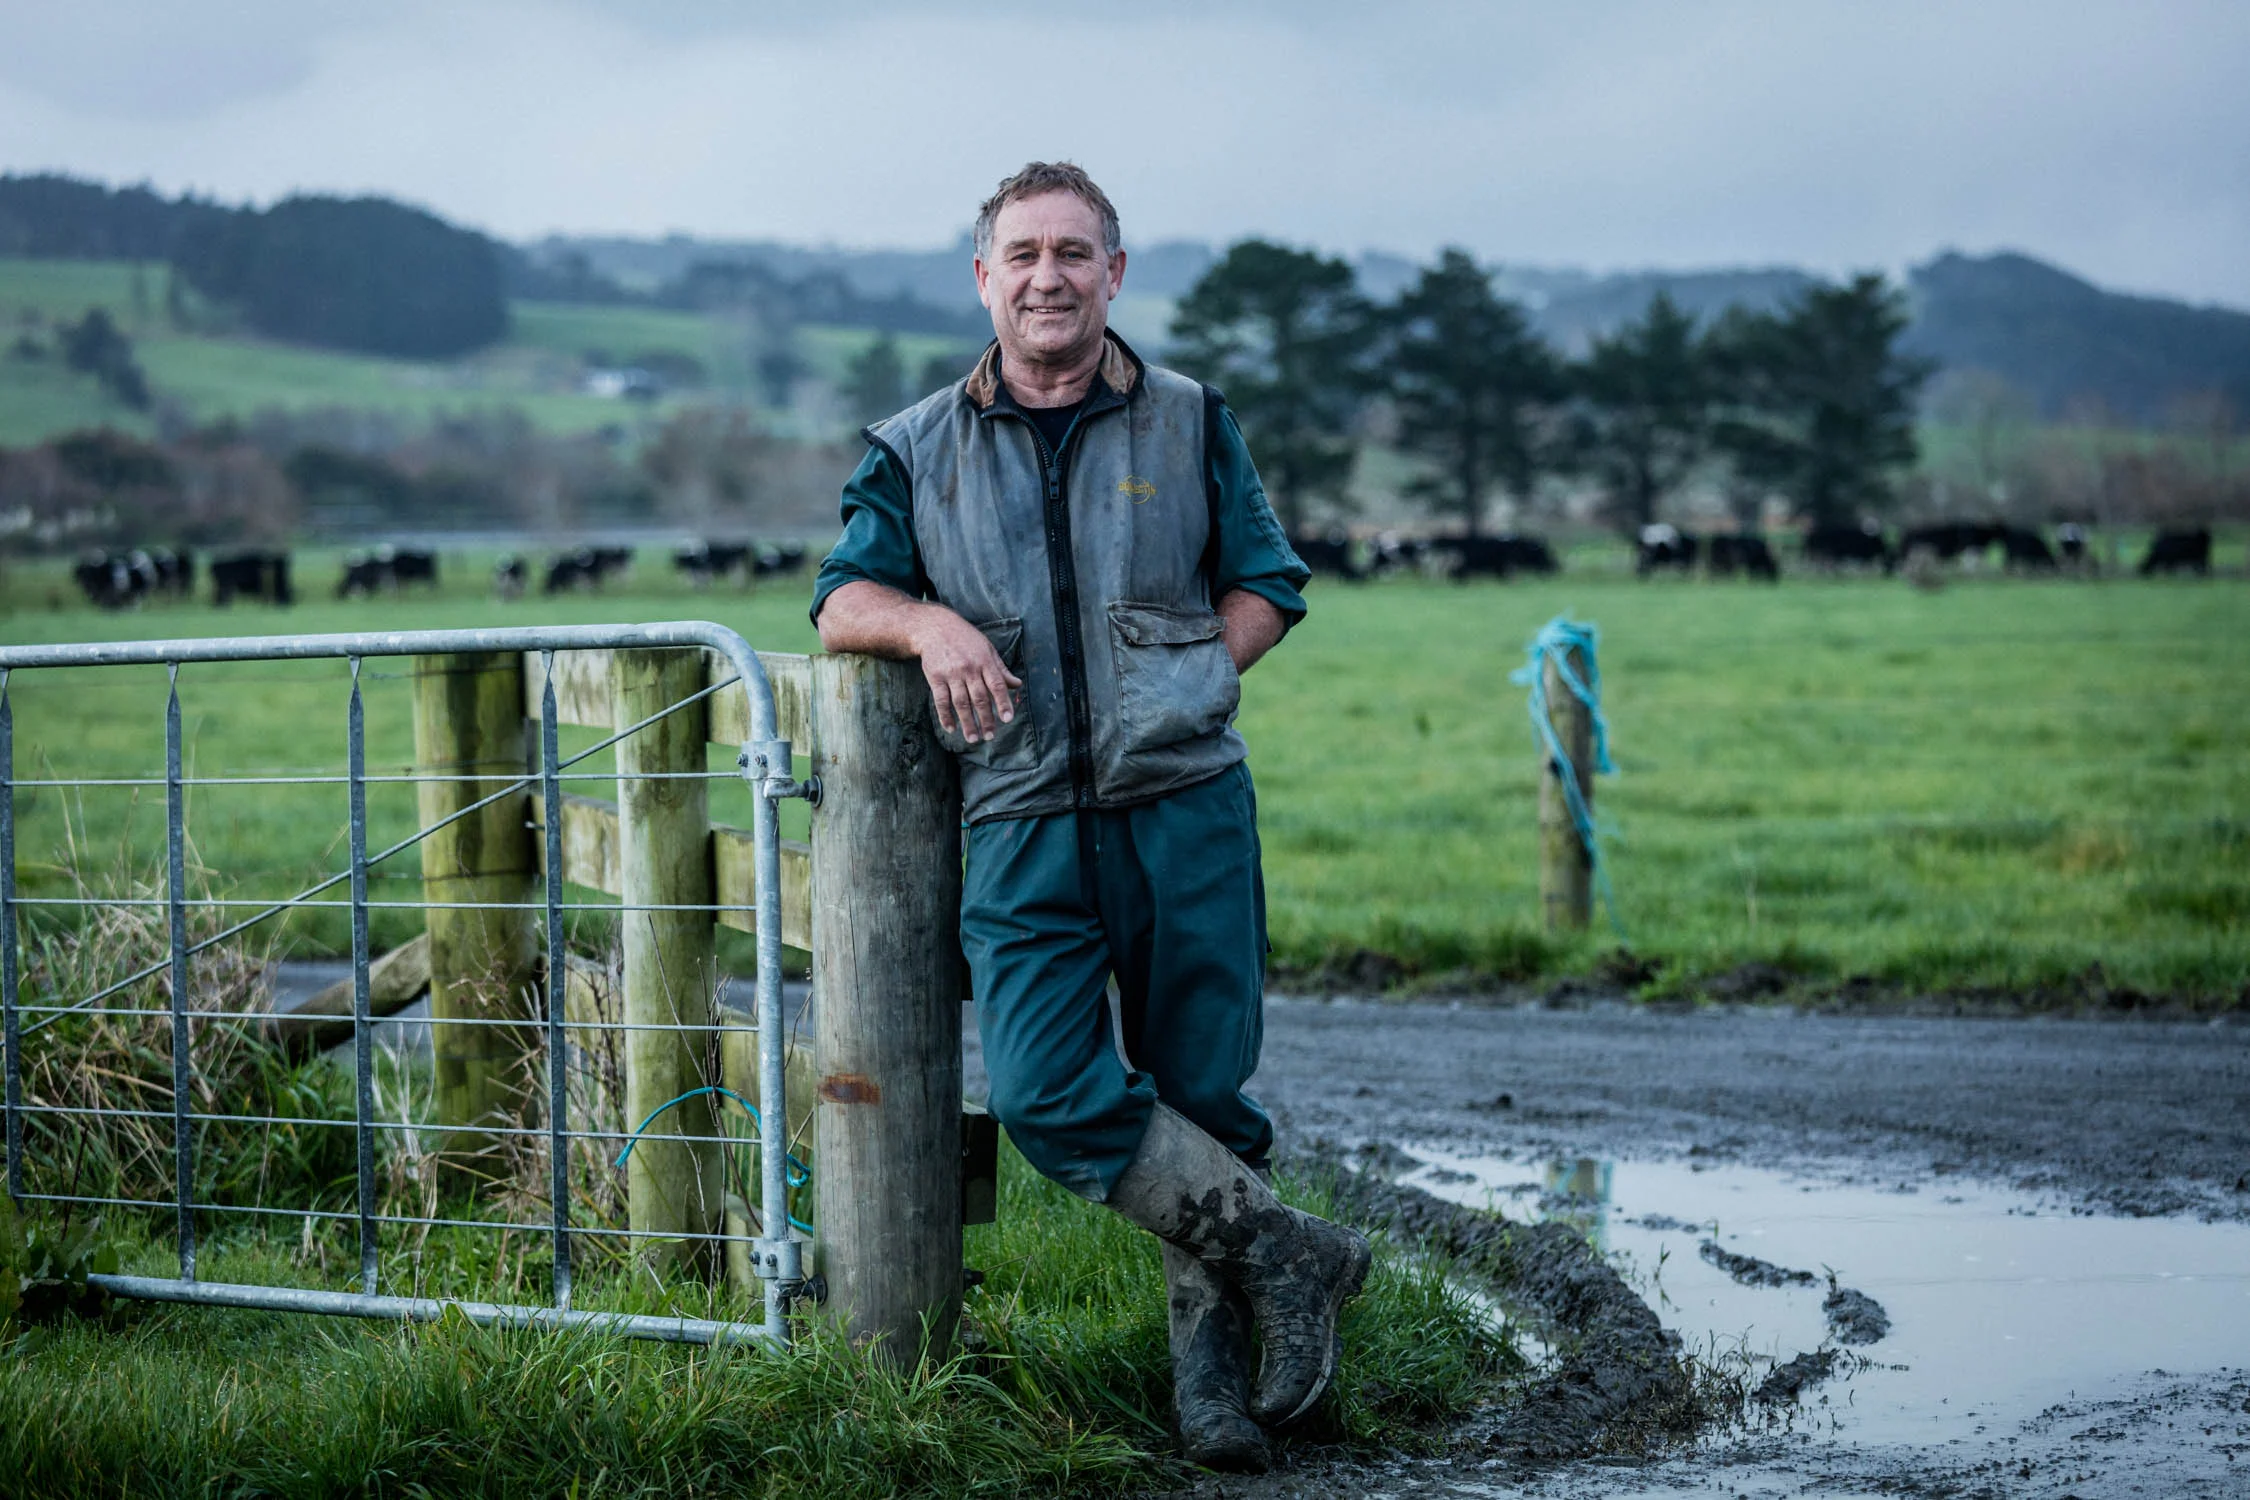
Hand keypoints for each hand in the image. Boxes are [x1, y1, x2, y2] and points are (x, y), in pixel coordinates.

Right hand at [912, 608, 1022, 742]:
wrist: (934, 627)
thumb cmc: (965, 639)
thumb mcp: (987, 649)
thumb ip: (1001, 669)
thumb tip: (1017, 685)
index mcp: (984, 661)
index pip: (997, 685)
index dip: (1003, 703)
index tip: (1007, 719)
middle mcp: (969, 668)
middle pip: (979, 698)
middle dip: (986, 719)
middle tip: (990, 736)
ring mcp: (951, 674)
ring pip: (961, 702)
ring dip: (967, 722)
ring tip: (973, 738)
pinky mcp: (935, 677)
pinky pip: (941, 700)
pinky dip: (945, 715)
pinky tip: (951, 728)